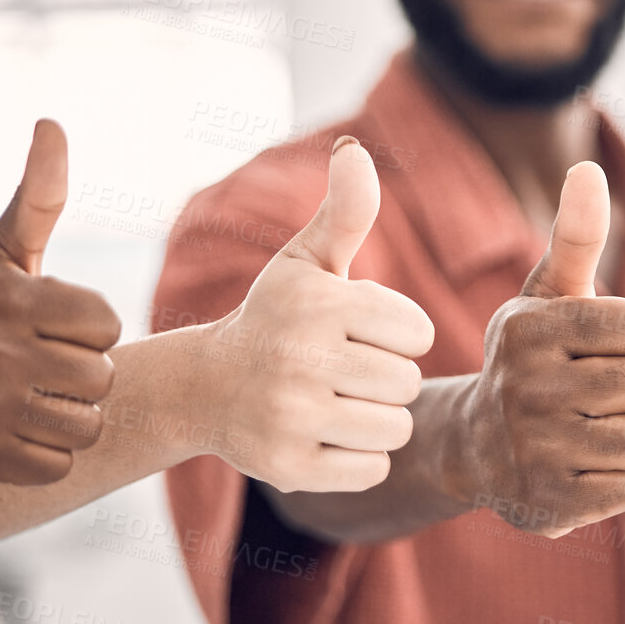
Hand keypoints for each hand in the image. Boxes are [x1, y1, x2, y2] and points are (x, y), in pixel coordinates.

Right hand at [0, 120, 121, 484]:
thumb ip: (38, 196)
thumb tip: (52, 123)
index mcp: (6, 298)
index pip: (108, 324)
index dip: (88, 330)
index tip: (49, 328)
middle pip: (101, 377)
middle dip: (79, 376)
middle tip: (34, 368)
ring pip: (86, 424)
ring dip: (65, 417)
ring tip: (24, 399)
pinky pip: (59, 464)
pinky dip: (43, 454)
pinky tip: (8, 431)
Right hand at [201, 138, 433, 493]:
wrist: (206, 388)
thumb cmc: (277, 317)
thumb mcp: (308, 261)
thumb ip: (345, 210)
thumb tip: (354, 153)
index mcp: (317, 303)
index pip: (417, 333)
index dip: (397, 335)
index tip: (357, 332)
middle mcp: (300, 358)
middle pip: (408, 385)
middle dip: (386, 379)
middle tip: (342, 371)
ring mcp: (291, 417)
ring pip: (395, 429)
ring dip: (377, 420)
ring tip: (337, 402)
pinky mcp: (289, 468)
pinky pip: (373, 470)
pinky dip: (359, 459)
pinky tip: (324, 435)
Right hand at [444, 161, 624, 537]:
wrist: (474, 446)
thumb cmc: (531, 359)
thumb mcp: (548, 293)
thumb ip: (577, 234)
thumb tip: (586, 168)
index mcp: (530, 331)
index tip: (601, 346)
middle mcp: (527, 390)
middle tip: (604, 392)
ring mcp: (537, 452)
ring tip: (598, 427)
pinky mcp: (551, 505)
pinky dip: (622, 478)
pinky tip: (584, 466)